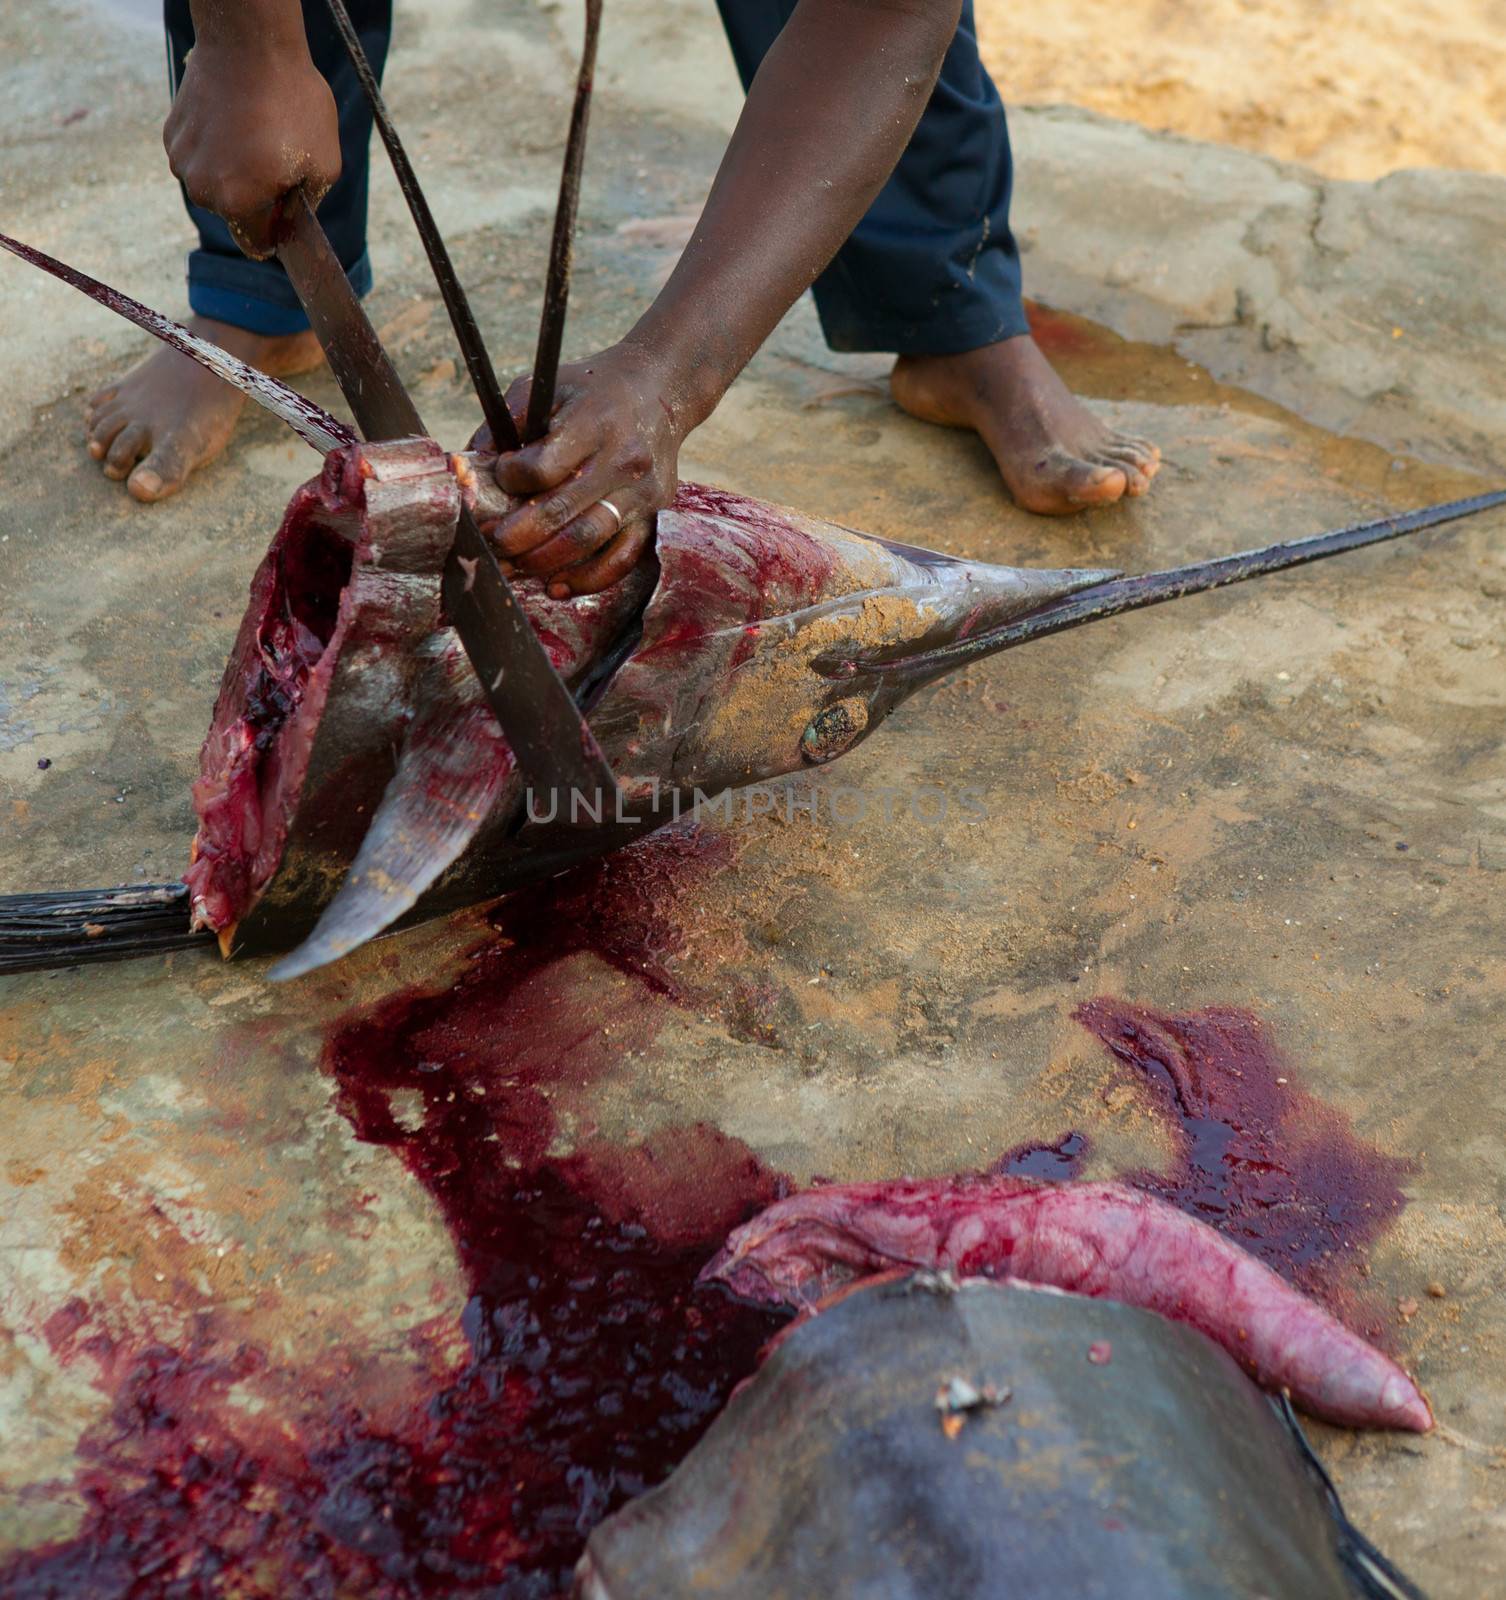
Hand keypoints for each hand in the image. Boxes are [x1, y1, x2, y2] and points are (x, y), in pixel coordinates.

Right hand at [164, 38, 340, 258]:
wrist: (250, 44)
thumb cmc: (293, 105)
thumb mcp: (324, 166)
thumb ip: (308, 204)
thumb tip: (295, 219)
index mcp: (237, 204)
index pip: (257, 244)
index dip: (277, 234)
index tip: (288, 217)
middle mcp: (202, 188)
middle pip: (236, 213)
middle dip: (259, 197)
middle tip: (278, 161)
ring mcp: (182, 159)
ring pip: (215, 183)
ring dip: (235, 170)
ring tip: (257, 135)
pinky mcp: (172, 133)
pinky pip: (200, 155)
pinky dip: (217, 146)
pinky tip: (235, 121)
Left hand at [478, 343, 684, 597]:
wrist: (658, 391)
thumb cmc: (592, 389)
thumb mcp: (546, 387)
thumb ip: (506, 424)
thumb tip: (468, 471)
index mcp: (593, 423)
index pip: (542, 468)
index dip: (510, 479)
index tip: (500, 475)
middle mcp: (622, 460)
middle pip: (560, 511)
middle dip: (516, 535)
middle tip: (490, 545)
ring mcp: (641, 492)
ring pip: (588, 540)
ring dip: (544, 561)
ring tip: (514, 566)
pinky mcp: (653, 514)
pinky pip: (622, 558)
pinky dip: (588, 579)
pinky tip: (557, 586)